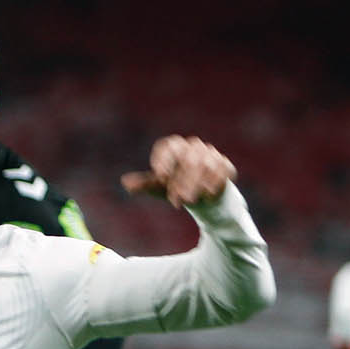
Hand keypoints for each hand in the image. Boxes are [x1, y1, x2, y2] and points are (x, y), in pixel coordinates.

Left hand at [120, 136, 236, 207]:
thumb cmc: (175, 189)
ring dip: (196, 184)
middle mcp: (193, 147)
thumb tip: (125, 182)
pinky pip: (222, 170)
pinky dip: (214, 183)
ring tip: (189, 201)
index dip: (164, 159)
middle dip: (181, 181)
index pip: (168, 145)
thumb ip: (144, 184)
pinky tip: (208, 195)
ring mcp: (210, 154)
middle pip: (187, 158)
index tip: (160, 176)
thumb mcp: (158, 189)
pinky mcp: (225, 165)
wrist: (201, 198)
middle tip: (176, 201)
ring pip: (205, 164)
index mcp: (175, 149)